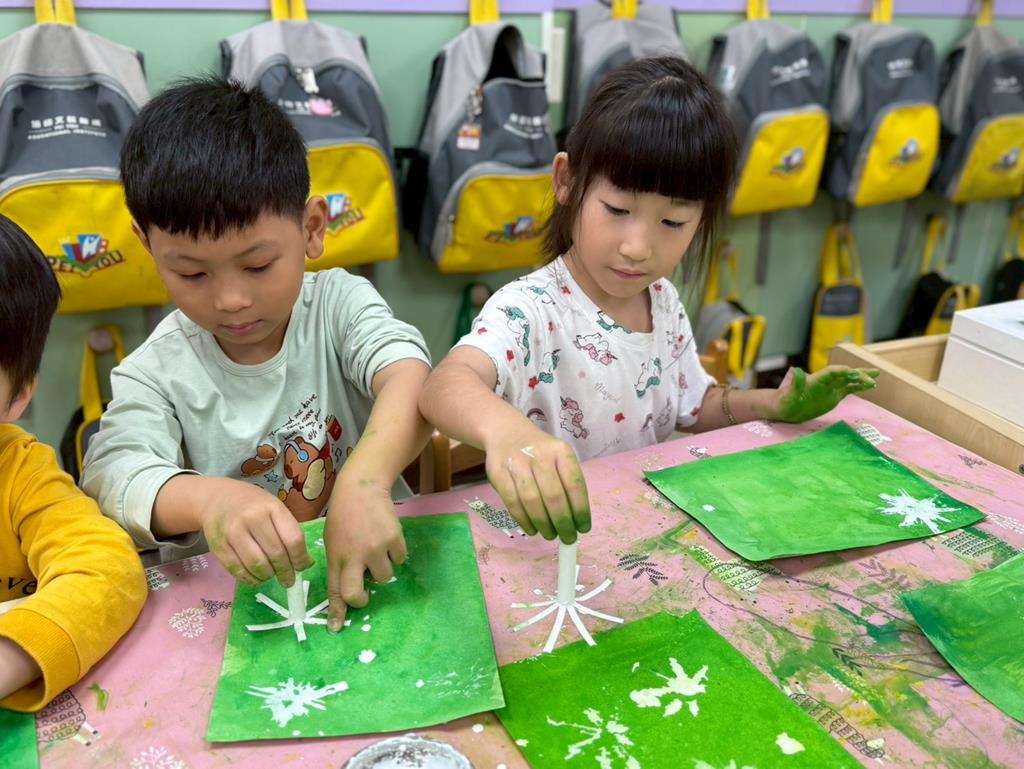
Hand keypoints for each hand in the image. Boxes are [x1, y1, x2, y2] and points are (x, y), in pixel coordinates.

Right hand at [196, 479, 312, 587]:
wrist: (217, 498)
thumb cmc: (253, 505)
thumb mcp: (275, 509)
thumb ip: (290, 533)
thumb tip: (307, 563)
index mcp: (272, 507)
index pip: (293, 539)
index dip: (300, 558)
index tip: (302, 567)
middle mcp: (252, 518)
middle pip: (276, 554)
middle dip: (286, 572)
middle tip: (288, 580)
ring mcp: (233, 533)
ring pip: (257, 565)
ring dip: (268, 576)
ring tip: (271, 576)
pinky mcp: (218, 547)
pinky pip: (238, 570)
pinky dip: (250, 579)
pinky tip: (256, 578)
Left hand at [323, 483, 406, 632]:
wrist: (362, 487)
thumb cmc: (344, 516)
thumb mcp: (333, 540)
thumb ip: (340, 563)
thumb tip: (348, 587)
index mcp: (335, 557)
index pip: (334, 591)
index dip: (337, 613)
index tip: (336, 629)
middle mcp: (353, 556)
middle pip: (356, 594)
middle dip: (361, 599)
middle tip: (364, 592)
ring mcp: (374, 549)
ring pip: (384, 577)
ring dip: (382, 568)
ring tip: (376, 548)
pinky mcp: (393, 539)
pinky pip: (400, 559)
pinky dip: (395, 552)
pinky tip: (386, 537)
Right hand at [483, 421, 590, 543]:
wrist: (506, 433)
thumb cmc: (540, 452)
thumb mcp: (559, 457)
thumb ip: (567, 483)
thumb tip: (577, 520)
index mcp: (561, 451)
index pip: (574, 484)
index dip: (581, 510)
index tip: (583, 528)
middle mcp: (540, 455)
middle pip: (553, 496)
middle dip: (563, 522)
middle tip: (568, 538)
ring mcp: (517, 463)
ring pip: (532, 501)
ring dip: (543, 523)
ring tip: (550, 535)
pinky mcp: (499, 473)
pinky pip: (512, 502)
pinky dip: (523, 520)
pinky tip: (532, 529)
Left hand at [771, 365, 878, 422]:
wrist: (784, 409)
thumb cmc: (785, 402)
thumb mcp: (789, 395)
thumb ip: (795, 384)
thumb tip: (796, 371)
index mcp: (816, 380)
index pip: (833, 372)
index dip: (844, 371)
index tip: (855, 373)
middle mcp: (825, 382)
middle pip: (844, 374)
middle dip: (858, 374)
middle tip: (873, 376)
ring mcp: (830, 388)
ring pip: (849, 380)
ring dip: (862, 378)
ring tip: (876, 377)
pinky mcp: (833, 396)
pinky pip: (848, 389)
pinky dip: (859, 387)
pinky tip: (870, 387)